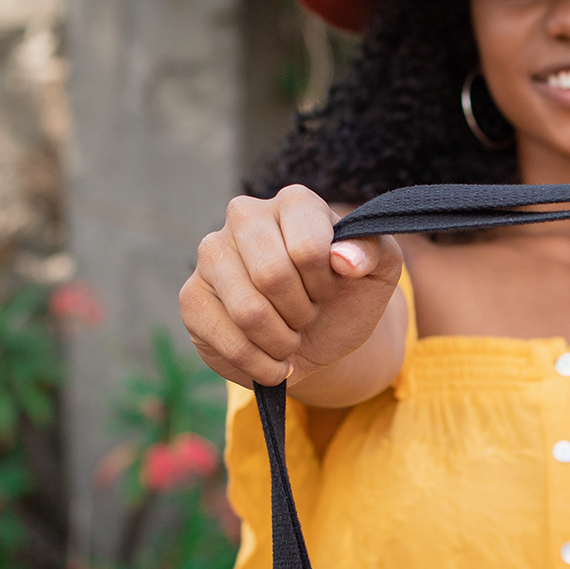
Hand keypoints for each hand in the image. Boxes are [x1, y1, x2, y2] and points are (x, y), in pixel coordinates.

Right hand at [179, 184, 402, 388]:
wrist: (318, 337)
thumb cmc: (345, 297)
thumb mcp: (377, 274)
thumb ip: (374, 254)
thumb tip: (344, 259)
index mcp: (294, 203)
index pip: (308, 248)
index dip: (325, 285)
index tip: (329, 288)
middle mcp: (244, 215)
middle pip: (272, 276)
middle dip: (302, 312)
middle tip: (308, 315)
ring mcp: (211, 255)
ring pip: (248, 312)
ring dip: (283, 341)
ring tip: (290, 336)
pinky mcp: (192, 298)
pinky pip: (229, 343)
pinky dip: (262, 365)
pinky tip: (272, 359)